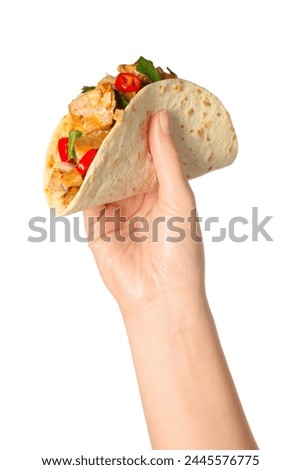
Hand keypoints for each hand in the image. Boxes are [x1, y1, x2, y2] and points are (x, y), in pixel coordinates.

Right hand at [84, 111, 204, 315]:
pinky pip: (85, 196)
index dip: (145, 129)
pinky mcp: (95, 223)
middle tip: (109, 106)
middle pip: (123, 160)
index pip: (151, 152)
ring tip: (91, 123)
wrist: (161, 295)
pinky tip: (77, 155)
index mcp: (163, 190)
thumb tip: (159, 118)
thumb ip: (166, 159)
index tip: (138, 101)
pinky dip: (80, 178)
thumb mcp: (179, 197)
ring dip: (96, 153)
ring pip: (102, 174)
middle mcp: (138, 197)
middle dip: (117, 138)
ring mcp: (115, 209)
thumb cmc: (180, 249)